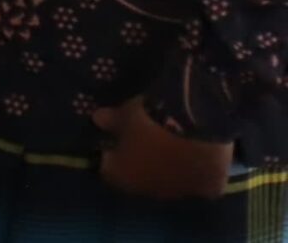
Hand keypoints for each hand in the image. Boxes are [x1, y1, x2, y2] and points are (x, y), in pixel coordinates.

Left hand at [93, 97, 233, 199]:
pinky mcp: (210, 189)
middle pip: (143, 180)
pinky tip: (200, 154)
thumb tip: (98, 120)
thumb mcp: (123, 114)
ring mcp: (182, 193)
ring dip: (171, 169)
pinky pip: (202, 182)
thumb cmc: (148, 119)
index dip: (113, 154)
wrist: (195, 123)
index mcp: (122, 178)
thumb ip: (109, 121)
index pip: (109, 170)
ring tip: (177, 145)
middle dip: (143, 165)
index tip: (117, 140)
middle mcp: (151, 192)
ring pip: (173, 183)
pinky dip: (200, 170)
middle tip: (149, 142)